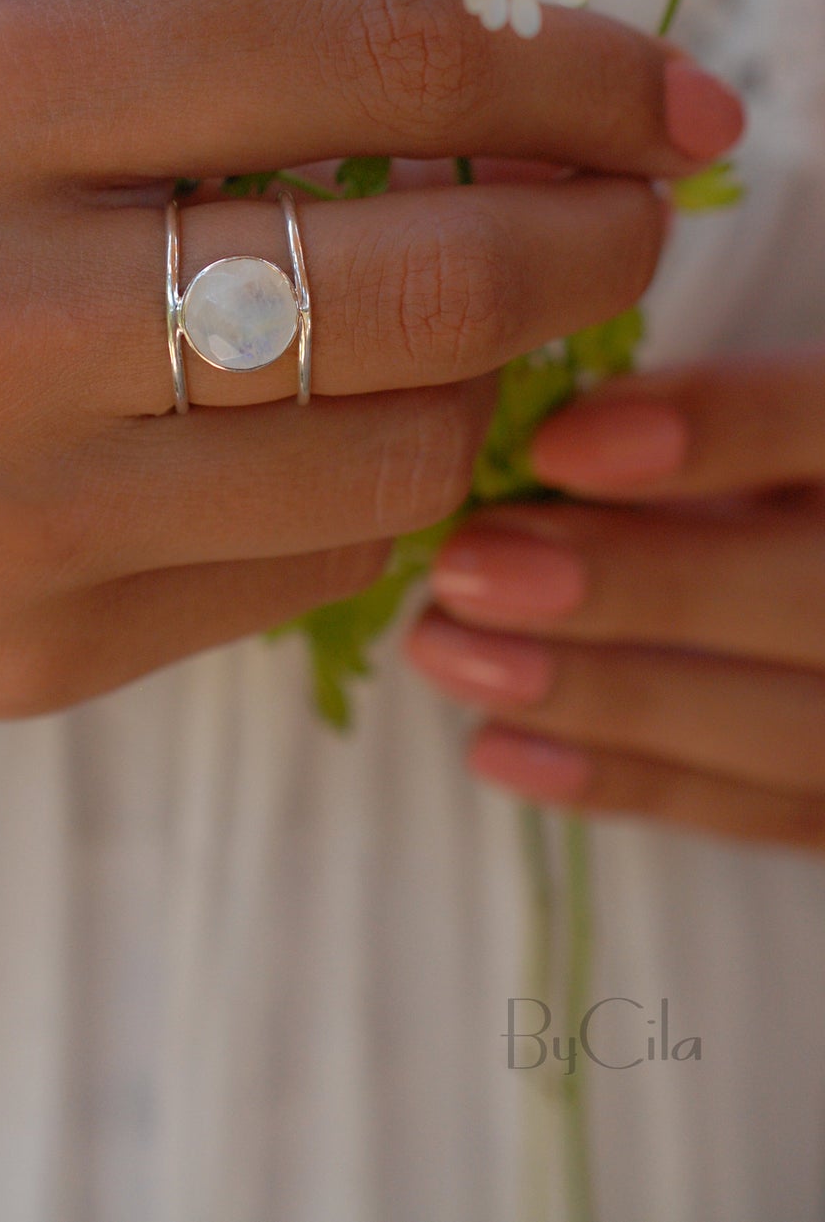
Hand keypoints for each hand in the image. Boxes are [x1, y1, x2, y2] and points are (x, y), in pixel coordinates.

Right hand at [0, 0, 736, 716]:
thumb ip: (213, 88)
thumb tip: (495, 129)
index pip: (372, 61)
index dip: (567, 69)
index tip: (664, 90)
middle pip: (427, 284)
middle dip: (589, 242)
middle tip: (629, 220)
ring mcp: (6, 516)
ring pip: (399, 461)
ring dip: (484, 387)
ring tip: (462, 337)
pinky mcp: (24, 661)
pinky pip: (306, 577)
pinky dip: (370, 496)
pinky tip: (334, 443)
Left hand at [406, 348, 824, 850]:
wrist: (820, 593)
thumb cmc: (779, 470)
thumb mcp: (763, 423)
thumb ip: (695, 423)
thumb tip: (539, 445)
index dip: (712, 430)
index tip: (554, 446)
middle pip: (810, 595)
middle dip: (628, 584)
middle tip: (468, 568)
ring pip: (777, 725)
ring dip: (595, 693)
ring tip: (446, 651)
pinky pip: (754, 810)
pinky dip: (620, 780)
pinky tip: (495, 747)